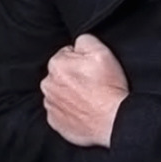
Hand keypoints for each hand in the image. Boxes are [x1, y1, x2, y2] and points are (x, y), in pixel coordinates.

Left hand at [40, 33, 129, 147]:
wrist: (112, 120)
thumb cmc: (108, 88)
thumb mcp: (102, 52)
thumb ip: (85, 40)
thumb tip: (77, 43)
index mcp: (56, 64)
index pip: (67, 54)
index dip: (82, 60)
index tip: (92, 70)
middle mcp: (48, 84)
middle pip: (62, 73)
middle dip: (74, 76)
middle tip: (93, 84)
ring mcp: (50, 104)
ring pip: (60, 91)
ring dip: (71, 93)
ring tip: (90, 98)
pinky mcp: (54, 121)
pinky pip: (61, 110)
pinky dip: (70, 109)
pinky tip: (84, 109)